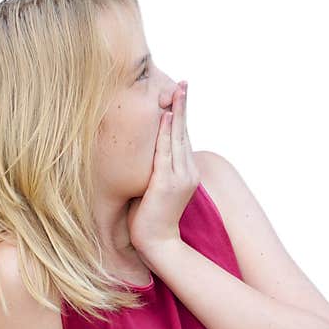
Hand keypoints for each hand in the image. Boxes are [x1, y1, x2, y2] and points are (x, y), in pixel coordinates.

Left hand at [127, 80, 199, 248]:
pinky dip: (167, 132)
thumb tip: (140, 154)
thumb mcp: (153, 188)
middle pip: (184, 132)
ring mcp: (180, 177)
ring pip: (178, 138)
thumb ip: (153, 170)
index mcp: (186, 172)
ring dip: (178, 112)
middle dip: (183, 106)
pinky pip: (166, 152)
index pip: (183, 138)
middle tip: (183, 83)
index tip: (179, 94)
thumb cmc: (149, 219)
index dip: (181, 115)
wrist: (157, 244)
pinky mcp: (168, 183)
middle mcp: (187, 172)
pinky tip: (167, 115)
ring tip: (178, 91)